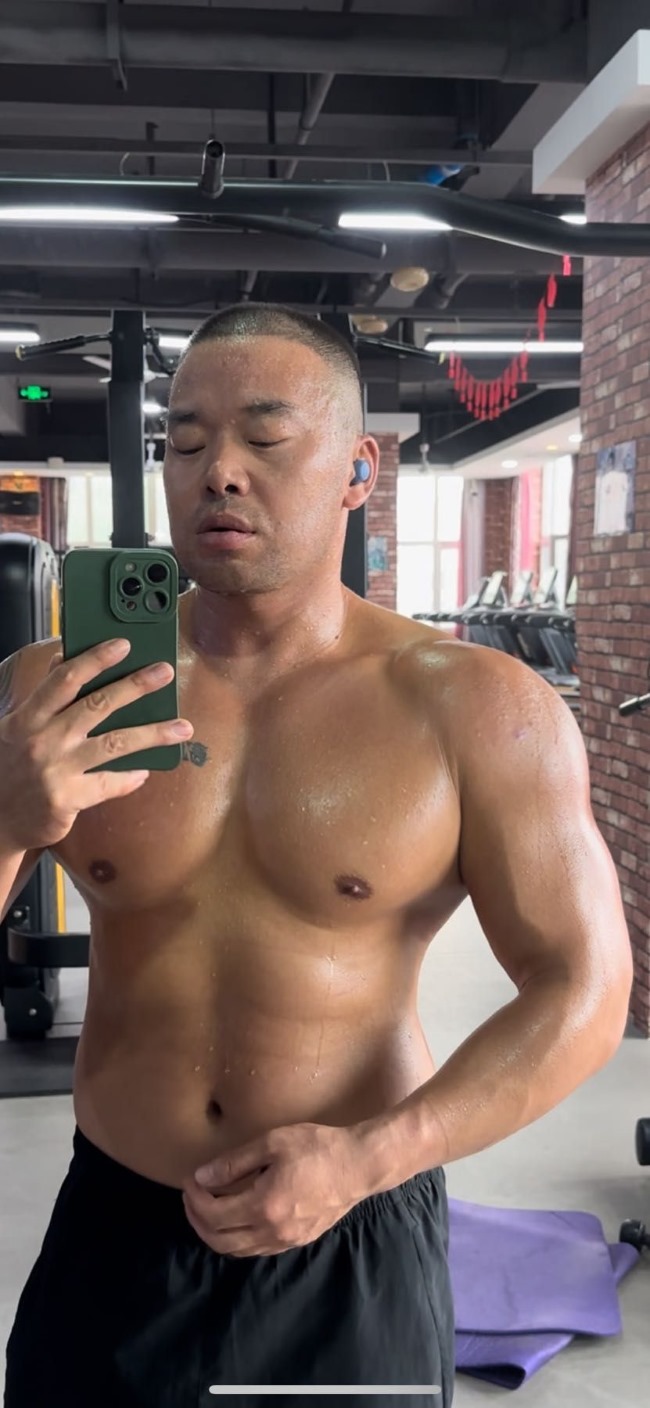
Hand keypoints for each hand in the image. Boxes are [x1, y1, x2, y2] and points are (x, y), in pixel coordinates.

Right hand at [0, 638, 193, 849]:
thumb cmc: (10, 766)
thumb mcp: (16, 726)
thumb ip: (43, 695)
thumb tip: (64, 656)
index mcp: (28, 716)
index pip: (64, 679)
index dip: (95, 659)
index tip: (124, 644)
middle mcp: (42, 739)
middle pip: (97, 705)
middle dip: (135, 686)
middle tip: (164, 672)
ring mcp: (55, 770)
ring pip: (114, 744)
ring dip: (153, 734)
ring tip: (182, 728)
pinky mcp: (66, 799)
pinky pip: (108, 784)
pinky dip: (129, 778)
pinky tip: (145, 772)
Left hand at [182, 1122, 367, 1257]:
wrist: (358, 1165)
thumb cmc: (317, 1148)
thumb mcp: (272, 1144)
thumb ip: (234, 1162)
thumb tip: (202, 1176)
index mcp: (264, 1206)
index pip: (214, 1214)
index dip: (195, 1199)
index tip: (191, 1179)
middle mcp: (272, 1231)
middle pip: (219, 1240)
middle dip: (198, 1220)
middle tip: (192, 1196)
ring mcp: (285, 1241)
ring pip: (237, 1250)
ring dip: (215, 1233)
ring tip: (207, 1208)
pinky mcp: (296, 1241)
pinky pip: (256, 1249)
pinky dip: (236, 1239)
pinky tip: (236, 1218)